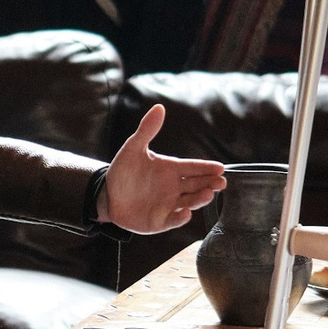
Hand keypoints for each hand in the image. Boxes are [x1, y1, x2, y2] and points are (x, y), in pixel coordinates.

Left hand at [99, 105, 226, 233]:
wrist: (106, 195)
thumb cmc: (124, 171)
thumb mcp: (133, 148)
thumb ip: (147, 130)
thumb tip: (159, 107)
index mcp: (172, 169)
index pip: (193, 167)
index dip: (207, 168)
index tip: (220, 168)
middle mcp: (174, 188)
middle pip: (197, 185)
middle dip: (210, 184)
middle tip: (221, 182)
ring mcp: (169, 205)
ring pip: (189, 202)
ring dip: (199, 199)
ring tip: (207, 194)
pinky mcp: (160, 221)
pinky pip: (173, 220)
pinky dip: (180, 218)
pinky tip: (186, 213)